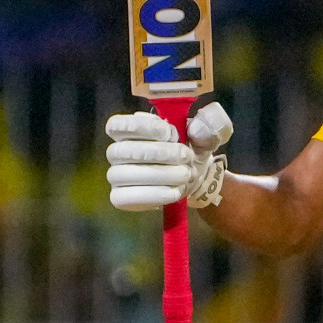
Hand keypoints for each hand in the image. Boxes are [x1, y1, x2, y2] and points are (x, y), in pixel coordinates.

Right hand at [106, 103, 233, 210]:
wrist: (195, 176)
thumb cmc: (192, 148)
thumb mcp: (204, 133)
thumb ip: (206, 126)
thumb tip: (196, 130)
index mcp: (131, 129)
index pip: (116, 124)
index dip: (143, 128)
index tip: (170, 133)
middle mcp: (118, 151)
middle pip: (122, 150)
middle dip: (159, 153)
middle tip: (186, 157)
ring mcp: (116, 175)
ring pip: (124, 174)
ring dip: (160, 175)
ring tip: (185, 174)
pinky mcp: (120, 197)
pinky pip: (125, 197)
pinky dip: (153, 195)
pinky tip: (175, 192)